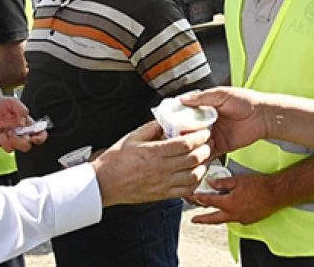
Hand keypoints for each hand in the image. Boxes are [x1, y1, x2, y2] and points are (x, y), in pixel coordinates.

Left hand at [0, 89, 46, 152]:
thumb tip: (23, 123)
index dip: (40, 139)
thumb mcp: (14, 102)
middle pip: (26, 146)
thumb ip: (21, 110)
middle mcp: (20, 133)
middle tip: (12, 132)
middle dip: (19, 143)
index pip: (40, 134)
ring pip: (11, 149)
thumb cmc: (5, 103)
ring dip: (6, 141)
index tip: (33, 138)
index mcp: (28, 124)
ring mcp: (9, 138)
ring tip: (4, 131)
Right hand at [92, 121, 212, 206]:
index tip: (204, 132)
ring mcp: (163, 183)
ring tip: (206, 157)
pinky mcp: (163, 194)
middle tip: (208, 142)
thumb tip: (167, 120)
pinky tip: (196, 173)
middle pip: (193, 159)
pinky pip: (186, 190)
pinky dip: (196, 181)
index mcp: (154, 152)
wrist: (105, 183)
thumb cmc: (116, 160)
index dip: (199, 137)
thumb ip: (152, 127)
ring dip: (204, 165)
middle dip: (206, 149)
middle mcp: (161, 169)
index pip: (185, 144)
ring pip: (194, 175)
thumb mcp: (133, 136)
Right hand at [181, 88, 270, 155]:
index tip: (167, 123)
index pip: (187, 115)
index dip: (177, 119)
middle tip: (172, 139)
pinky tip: (194, 158)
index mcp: (206, 109)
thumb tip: (183, 98)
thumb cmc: (246, 101)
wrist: (263, 116)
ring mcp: (213, 136)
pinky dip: (202, 157)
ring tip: (181, 150)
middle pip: (189, 131)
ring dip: (190, 147)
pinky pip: (208, 154)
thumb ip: (203, 97)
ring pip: (196, 144)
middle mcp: (207, 123)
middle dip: (182, 136)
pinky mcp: (221, 147)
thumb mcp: (222, 94)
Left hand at [191, 173, 278, 224]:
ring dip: (215, 217)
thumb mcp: (238, 180)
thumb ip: (222, 182)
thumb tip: (211, 183)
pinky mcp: (248, 220)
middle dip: (202, 219)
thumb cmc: (259, 185)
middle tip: (194, 220)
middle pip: (213, 219)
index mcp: (229, 203)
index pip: (210, 201)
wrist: (276, 193)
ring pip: (224, 220)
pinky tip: (228, 211)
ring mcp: (241, 219)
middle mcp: (234, 214)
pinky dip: (228, 216)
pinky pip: (235, 219)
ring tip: (208, 216)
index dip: (200, 198)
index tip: (194, 197)